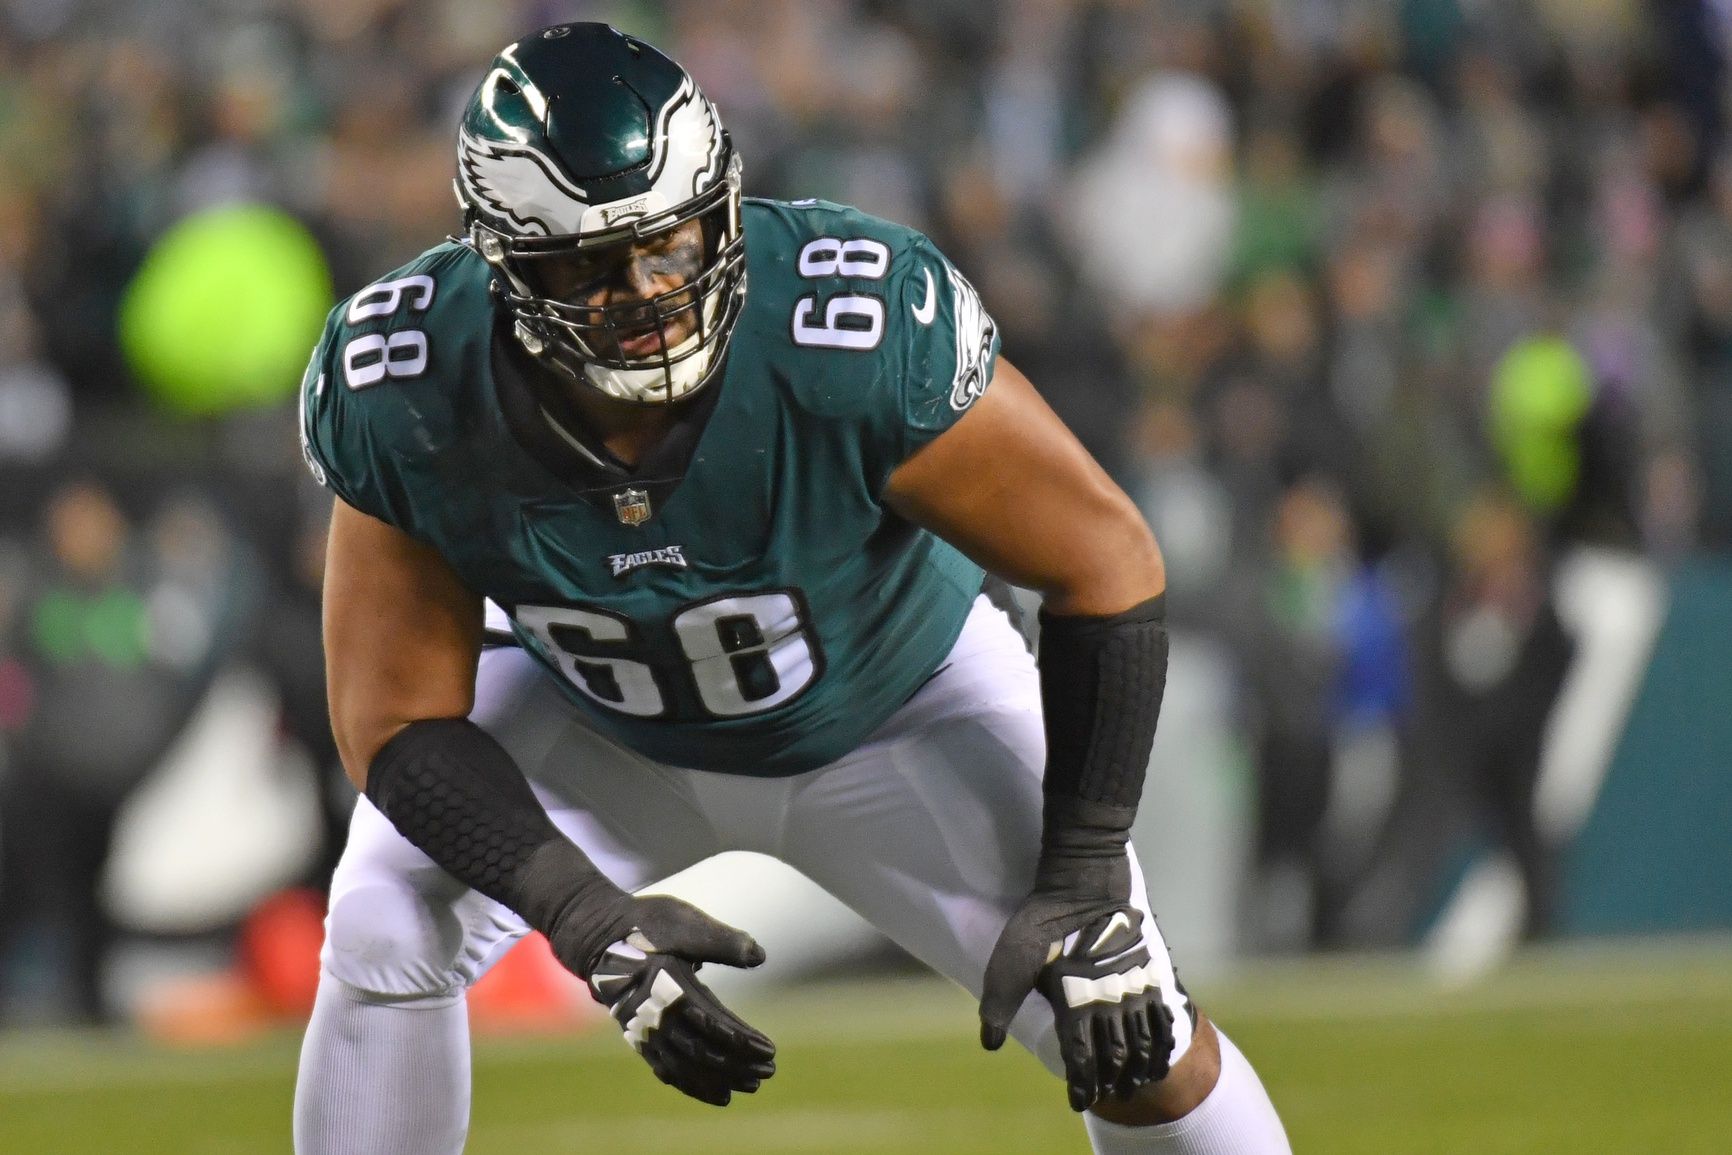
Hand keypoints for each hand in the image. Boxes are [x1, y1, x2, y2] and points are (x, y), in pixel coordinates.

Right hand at [581, 897, 775, 1105]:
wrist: (596, 934)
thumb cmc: (646, 923)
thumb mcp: (684, 923)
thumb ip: (721, 940)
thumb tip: (760, 956)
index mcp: (670, 987)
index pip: (712, 1024)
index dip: (741, 1041)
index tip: (769, 1050)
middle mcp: (656, 1016)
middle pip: (701, 1052)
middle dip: (737, 1065)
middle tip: (768, 1072)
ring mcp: (644, 1030)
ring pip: (685, 1066)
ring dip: (718, 1080)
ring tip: (748, 1087)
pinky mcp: (639, 1037)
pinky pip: (666, 1069)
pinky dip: (691, 1084)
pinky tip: (714, 1093)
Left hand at [980, 896, 1173, 1110]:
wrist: (1083, 880)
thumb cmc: (1041, 918)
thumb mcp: (1011, 959)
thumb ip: (1000, 1004)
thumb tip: (989, 1044)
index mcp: (1075, 1003)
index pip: (1081, 1058)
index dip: (1082, 1084)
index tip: (1080, 1100)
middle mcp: (1109, 1001)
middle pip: (1115, 1056)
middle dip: (1111, 1081)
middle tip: (1108, 1096)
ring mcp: (1133, 988)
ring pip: (1141, 1042)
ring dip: (1138, 1068)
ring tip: (1133, 1084)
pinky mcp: (1149, 972)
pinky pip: (1162, 1016)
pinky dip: (1162, 1042)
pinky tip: (1160, 1055)